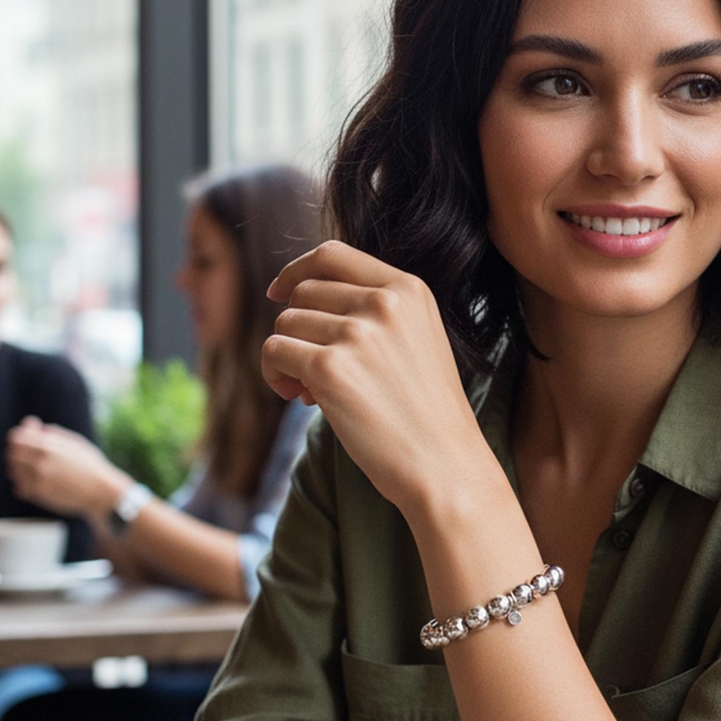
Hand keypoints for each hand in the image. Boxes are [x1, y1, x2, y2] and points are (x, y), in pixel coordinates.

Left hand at [6, 417, 128, 519]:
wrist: (100, 492)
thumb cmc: (91, 466)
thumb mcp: (75, 443)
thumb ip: (54, 434)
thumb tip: (37, 428)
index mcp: (49, 446)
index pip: (16, 438)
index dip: (19, 436)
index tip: (26, 438)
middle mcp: (40, 462)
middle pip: (12, 454)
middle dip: (16, 452)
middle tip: (26, 453)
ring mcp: (38, 480)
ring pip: (13, 471)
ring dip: (19, 468)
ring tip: (31, 468)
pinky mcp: (39, 495)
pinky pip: (19, 487)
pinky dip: (23, 483)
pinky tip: (34, 481)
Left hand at [262, 240, 496, 521]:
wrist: (446, 467)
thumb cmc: (427, 415)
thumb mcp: (417, 341)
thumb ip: (373, 313)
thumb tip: (296, 304)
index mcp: (410, 289)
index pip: (332, 254)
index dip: (296, 270)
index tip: (278, 291)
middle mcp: (385, 302)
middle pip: (303, 293)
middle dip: (297, 329)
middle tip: (312, 371)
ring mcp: (358, 333)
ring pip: (285, 323)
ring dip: (287, 356)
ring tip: (311, 391)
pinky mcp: (331, 368)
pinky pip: (275, 352)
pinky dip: (276, 375)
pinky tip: (299, 397)